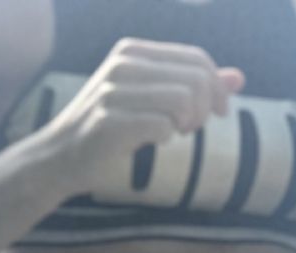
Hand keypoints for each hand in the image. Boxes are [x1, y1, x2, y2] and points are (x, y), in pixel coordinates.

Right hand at [45, 39, 243, 191]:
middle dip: (205, 107)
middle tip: (192, 127)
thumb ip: (191, 84)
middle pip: (195, 78)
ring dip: (188, 123)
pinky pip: (163, 126)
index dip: (216, 86)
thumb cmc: (106, 129)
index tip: (218, 112)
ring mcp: (112, 92)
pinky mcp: (108, 122)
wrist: (57, 159)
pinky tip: (153, 141)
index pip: (195, 58)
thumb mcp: (149, 98)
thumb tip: (239, 77)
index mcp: (131, 51)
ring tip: (174, 133)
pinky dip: (166, 137)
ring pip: (183, 100)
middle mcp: (122, 65)